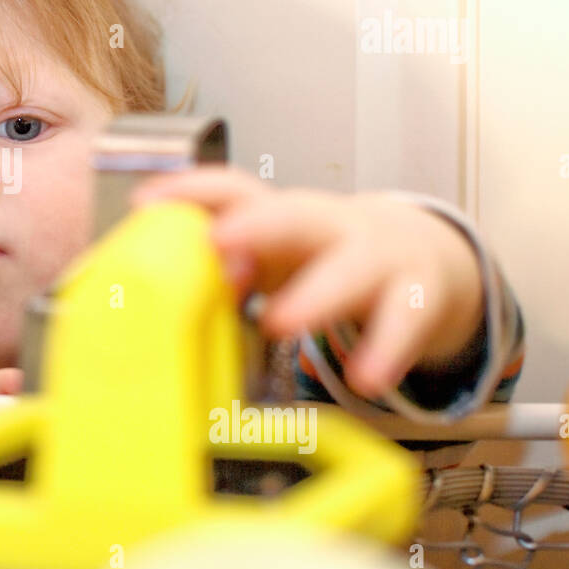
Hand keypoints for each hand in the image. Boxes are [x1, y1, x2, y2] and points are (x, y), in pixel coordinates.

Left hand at [130, 167, 483, 397]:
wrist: (422, 260)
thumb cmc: (322, 262)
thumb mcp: (272, 259)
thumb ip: (221, 276)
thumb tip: (147, 302)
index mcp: (282, 216)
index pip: (234, 189)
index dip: (191, 190)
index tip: (146, 203)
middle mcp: (329, 227)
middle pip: (294, 216)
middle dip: (256, 225)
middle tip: (218, 243)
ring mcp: (377, 258)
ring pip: (350, 268)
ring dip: (314, 294)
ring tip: (281, 323)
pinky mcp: (417, 296)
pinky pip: (404, 321)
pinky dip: (385, 350)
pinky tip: (366, 378)